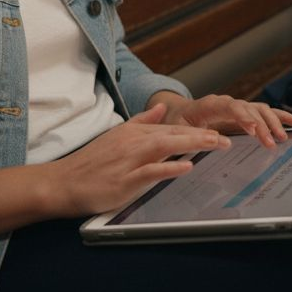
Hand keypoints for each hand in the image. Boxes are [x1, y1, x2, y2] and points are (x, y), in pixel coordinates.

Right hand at [42, 104, 229, 216]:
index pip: (170, 128)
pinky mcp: (124, 180)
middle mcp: (133, 143)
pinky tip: (187, 166)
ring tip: (216, 145)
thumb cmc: (91, 163)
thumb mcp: (116, 136)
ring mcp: (129, 160)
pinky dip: (170, 167)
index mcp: (133, 133)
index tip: (217, 132)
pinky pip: (151, 171)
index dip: (196, 130)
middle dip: (202, 136)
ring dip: (193, 144)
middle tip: (227, 138)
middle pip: (173, 134)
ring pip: (166, 146)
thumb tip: (159, 109)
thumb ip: (140, 122)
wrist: (63, 181)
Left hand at [148, 92, 291, 147]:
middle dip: (263, 125)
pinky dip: (281, 116)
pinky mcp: (245, 113)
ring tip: (284, 137)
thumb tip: (219, 141)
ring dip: (274, 122)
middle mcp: (228, 102)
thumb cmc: (178, 121)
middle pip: (250, 110)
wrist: (178, 113)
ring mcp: (238, 107)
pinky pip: (265, 113)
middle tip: (272, 143)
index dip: (243, 117)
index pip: (232, 106)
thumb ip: (196, 134)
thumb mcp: (179, 129)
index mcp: (211, 104)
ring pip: (261, 110)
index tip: (253, 131)